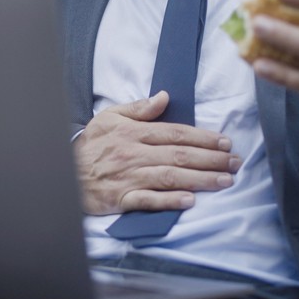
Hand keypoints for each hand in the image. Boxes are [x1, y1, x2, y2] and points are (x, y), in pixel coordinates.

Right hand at [75, 91, 239, 214]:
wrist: (63, 172)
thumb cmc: (90, 145)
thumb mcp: (109, 117)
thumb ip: (138, 108)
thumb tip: (164, 97)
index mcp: (133, 132)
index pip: (175, 133)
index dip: (202, 138)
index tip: (224, 142)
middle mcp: (133, 154)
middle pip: (179, 155)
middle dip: (211, 159)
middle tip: (235, 163)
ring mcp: (128, 177)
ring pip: (170, 177)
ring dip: (200, 179)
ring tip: (224, 181)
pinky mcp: (121, 199)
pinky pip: (149, 200)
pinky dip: (170, 201)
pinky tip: (190, 201)